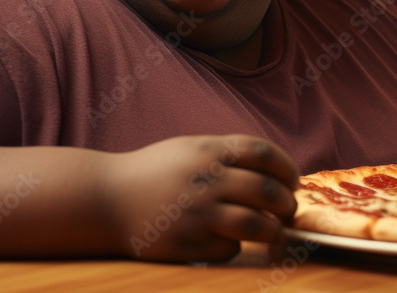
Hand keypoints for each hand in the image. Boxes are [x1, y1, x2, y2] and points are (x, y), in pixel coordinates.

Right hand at [105, 134, 298, 261]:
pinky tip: (228, 240)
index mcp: (208, 151)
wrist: (105, 199)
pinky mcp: (186, 244)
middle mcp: (205, 180)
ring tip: (273, 231)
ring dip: (273, 230)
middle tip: (287, 209)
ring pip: (256, 225)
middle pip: (267, 192)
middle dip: (286, 203)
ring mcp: (196, 214)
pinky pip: (229, 248)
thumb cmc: (153, 172)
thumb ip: (227, 155)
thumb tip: (274, 171)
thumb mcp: (188, 148)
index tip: (292, 180)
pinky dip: (236, 246)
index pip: (264, 153)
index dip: (286, 168)